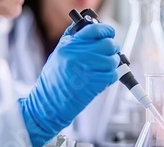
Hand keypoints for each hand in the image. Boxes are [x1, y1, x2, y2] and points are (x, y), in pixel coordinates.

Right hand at [19, 23, 119, 146]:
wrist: (49, 102)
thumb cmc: (54, 78)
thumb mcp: (60, 52)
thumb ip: (76, 39)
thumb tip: (91, 27)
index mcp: (70, 44)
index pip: (96, 29)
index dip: (106, 30)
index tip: (108, 33)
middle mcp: (79, 55)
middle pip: (108, 44)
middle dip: (112, 47)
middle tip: (109, 51)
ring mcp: (88, 69)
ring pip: (113, 60)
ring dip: (113, 63)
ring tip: (104, 66)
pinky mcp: (95, 84)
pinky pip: (113, 74)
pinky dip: (112, 75)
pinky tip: (103, 76)